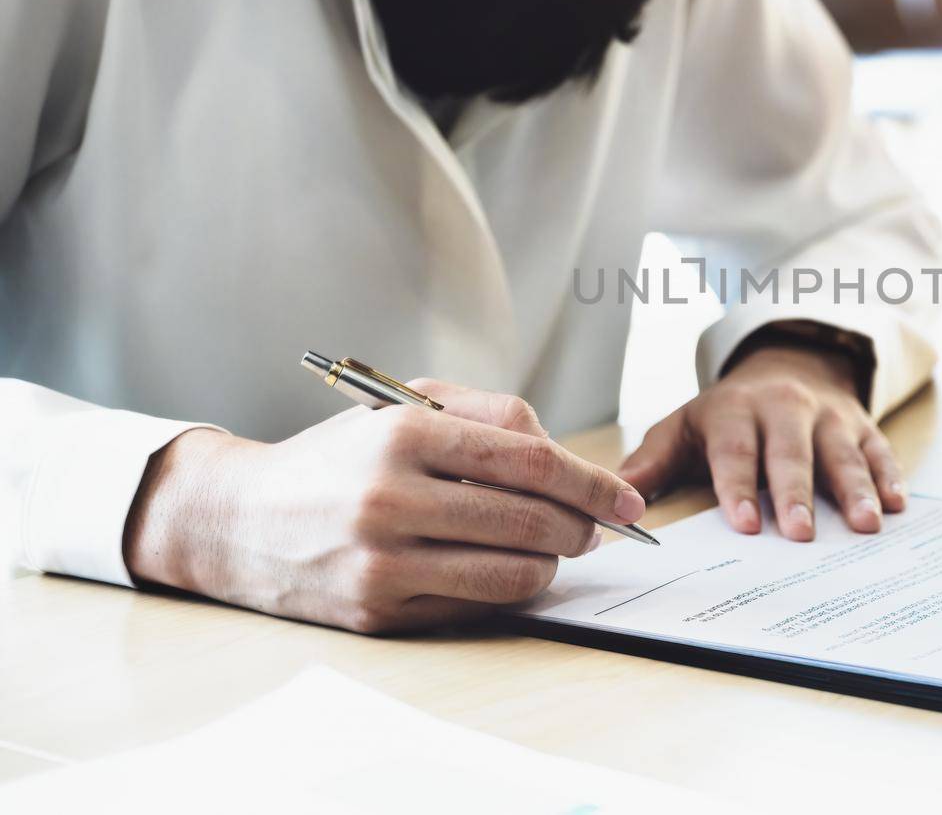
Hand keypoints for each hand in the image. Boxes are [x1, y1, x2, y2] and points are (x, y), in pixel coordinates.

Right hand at [124, 381, 645, 633]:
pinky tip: (497, 566)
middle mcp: (390, 498)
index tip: (626, 500)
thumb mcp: (405, 406)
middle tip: (594, 527)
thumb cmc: (341, 457)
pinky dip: (505, 587)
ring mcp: (382, 561)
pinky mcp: (377, 611)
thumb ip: (493, 417)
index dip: (592, 483)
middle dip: (582, 527)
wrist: (239, 520)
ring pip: (513, 572)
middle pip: (530, 520)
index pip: (530, 461)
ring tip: (547, 545)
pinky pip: (477, 604)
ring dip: (550, 562)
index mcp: (403, 434)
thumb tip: (573, 464)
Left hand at [620, 345, 905, 540]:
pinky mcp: (862, 425)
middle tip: (801, 535)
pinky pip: (879, 450)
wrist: (787, 364)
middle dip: (797, 493)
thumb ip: (654, 460)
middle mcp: (784, 408)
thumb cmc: (729, 414)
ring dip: (855, 489)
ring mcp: (828, 416)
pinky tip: (896, 505)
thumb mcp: (685, 426)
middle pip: (792, 453)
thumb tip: (618, 495)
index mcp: (735, 411)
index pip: (737, 450)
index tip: (745, 525)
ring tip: (866, 525)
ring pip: (843, 453)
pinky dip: (889, 476)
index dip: (740, 487)